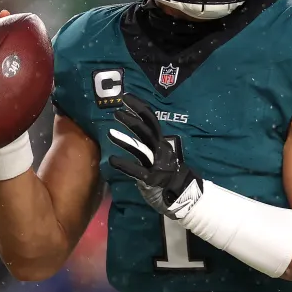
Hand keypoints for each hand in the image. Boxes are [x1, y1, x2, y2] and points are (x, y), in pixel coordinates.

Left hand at [107, 93, 202, 219]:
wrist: (183, 194)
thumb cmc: (167, 173)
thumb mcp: (160, 153)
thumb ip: (149, 142)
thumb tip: (134, 126)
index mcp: (162, 142)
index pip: (151, 120)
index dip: (139, 107)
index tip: (126, 97)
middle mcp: (161, 149)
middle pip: (147, 131)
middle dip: (132, 119)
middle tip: (116, 111)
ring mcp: (157, 164)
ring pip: (142, 148)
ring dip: (125, 140)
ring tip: (109, 133)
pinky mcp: (152, 178)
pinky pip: (137, 170)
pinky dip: (124, 164)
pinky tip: (112, 160)